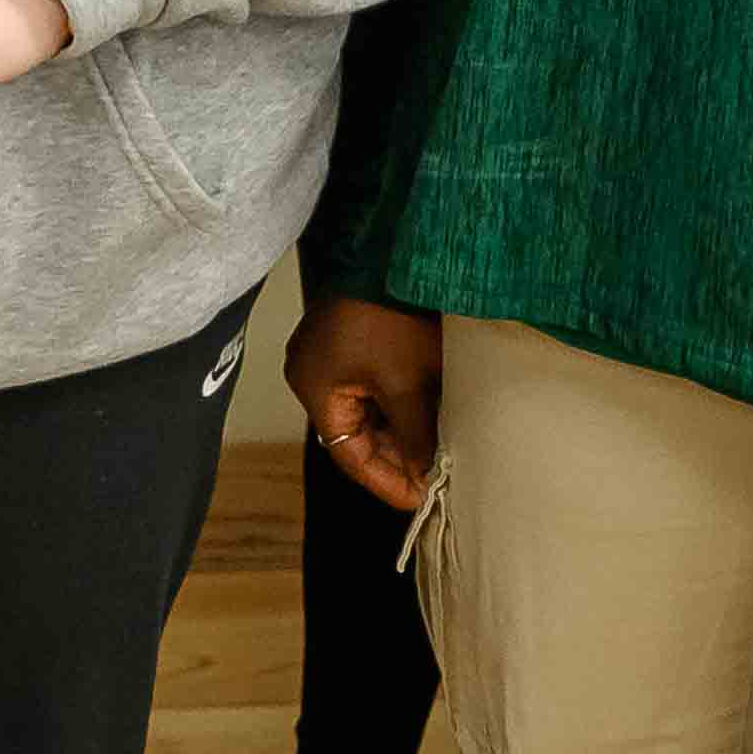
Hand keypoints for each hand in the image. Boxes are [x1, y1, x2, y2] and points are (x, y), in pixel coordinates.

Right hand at [294, 294, 443, 509]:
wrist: (390, 254)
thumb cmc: (390, 317)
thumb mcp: (407, 383)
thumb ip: (415, 435)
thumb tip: (426, 475)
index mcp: (315, 389)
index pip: (348, 455)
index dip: (386, 481)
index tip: (421, 500)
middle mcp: (314, 376)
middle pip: (356, 435)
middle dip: (397, 457)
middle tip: (435, 478)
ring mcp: (330, 358)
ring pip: (367, 413)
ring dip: (401, 432)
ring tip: (438, 452)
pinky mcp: (350, 342)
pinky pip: (372, 388)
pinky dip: (398, 407)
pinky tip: (429, 418)